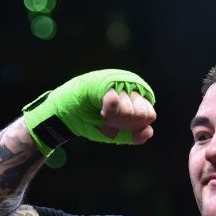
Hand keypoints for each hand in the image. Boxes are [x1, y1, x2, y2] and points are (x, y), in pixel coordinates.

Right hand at [22, 69, 155, 154]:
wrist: (66, 115)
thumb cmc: (92, 121)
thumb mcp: (116, 132)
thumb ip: (134, 134)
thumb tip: (149, 131)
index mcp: (137, 96)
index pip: (149, 115)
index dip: (133, 125)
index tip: (118, 123)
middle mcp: (130, 85)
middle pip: (142, 114)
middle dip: (125, 123)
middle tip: (109, 119)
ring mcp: (118, 81)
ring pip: (130, 111)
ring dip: (115, 119)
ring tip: (103, 114)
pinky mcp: (103, 82)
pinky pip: (116, 102)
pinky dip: (109, 112)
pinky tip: (101, 111)